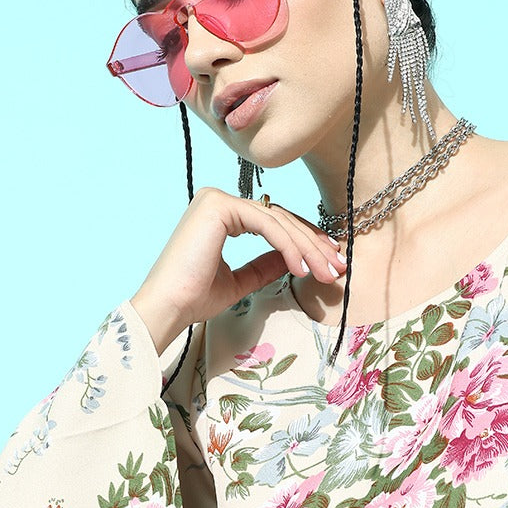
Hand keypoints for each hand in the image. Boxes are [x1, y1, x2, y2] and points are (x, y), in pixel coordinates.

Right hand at [130, 187, 346, 353]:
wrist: (170, 307)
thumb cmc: (194, 299)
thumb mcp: (240, 281)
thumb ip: (264, 266)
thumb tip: (293, 258)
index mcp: (221, 215)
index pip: (273, 221)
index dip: (304, 241)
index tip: (329, 263)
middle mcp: (219, 201)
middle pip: (280, 218)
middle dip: (313, 245)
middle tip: (337, 268)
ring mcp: (218, 199)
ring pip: (277, 220)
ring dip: (307, 248)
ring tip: (326, 273)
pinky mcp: (219, 205)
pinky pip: (266, 223)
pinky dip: (288, 245)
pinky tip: (301, 268)